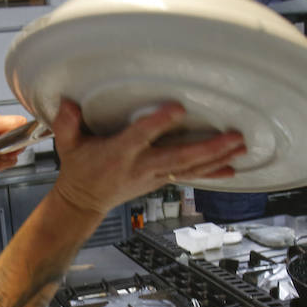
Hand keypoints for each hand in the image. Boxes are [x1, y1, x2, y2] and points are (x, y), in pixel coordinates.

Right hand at [50, 100, 243, 215]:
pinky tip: (233, 167)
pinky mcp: (161, 180)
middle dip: (208, 148)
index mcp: (119, 153)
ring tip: (241, 146)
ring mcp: (154, 176)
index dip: (158, 124)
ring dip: (218, 158)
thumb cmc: (79, 168)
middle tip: (233, 136)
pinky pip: (191, 177)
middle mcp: (141, 166)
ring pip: (191, 168)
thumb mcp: (67, 145)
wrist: (84, 202)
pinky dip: (213, 173)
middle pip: (178, 157)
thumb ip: (66, 124)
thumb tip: (67, 104)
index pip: (140, 136)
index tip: (177, 108)